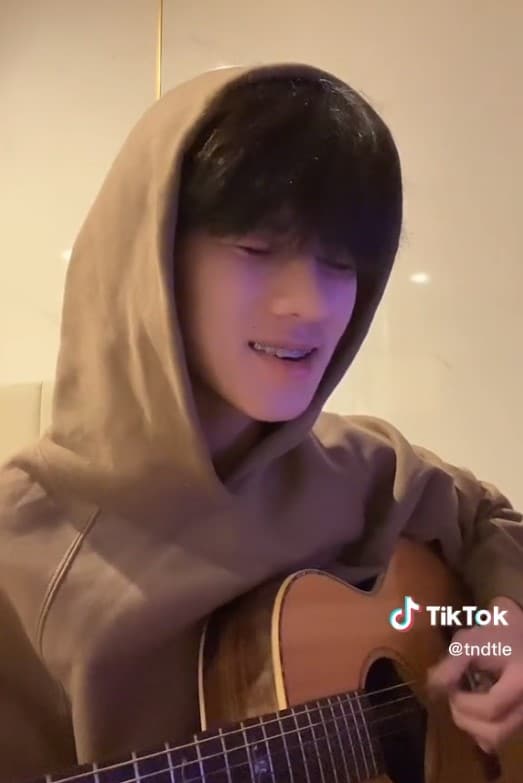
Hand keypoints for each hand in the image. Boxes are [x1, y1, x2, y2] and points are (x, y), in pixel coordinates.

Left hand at [427, 596, 522, 752]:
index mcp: (520, 682)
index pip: (491, 708)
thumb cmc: (496, 634)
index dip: (464, 702)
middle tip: (454, 700)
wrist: (521, 636)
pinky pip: (502, 736)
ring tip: (464, 702)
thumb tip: (432, 688)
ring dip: (473, 726)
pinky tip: (477, 707)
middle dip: (466, 720)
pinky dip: (484, 729)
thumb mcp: (471, 641)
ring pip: (498, 739)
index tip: (451, 688)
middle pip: (496, 733)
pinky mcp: (520, 718)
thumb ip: (452, 665)